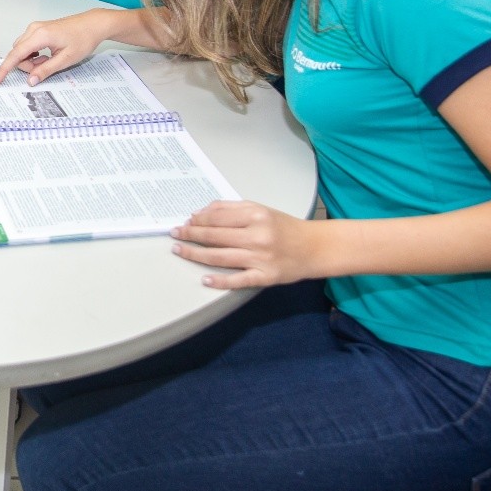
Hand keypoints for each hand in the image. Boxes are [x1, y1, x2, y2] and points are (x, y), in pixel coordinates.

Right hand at [0, 10, 111, 84]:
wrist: (93, 24)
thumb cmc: (83, 38)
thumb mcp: (66, 59)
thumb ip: (46, 70)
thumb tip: (30, 80)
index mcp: (40, 35)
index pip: (16, 54)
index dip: (5, 69)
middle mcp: (34, 29)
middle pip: (17, 52)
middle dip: (26, 65)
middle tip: (44, 70)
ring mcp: (36, 28)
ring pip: (22, 49)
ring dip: (30, 60)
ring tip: (49, 61)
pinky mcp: (39, 29)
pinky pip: (28, 45)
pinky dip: (33, 54)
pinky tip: (46, 56)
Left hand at [170, 200, 321, 289]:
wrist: (315, 248)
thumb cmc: (285, 228)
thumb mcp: (260, 209)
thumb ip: (230, 209)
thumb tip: (200, 213)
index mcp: (255, 216)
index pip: (216, 217)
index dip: (196, 220)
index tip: (185, 222)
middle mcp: (257, 236)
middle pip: (214, 236)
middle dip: (190, 235)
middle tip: (174, 235)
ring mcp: (261, 258)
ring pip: (220, 256)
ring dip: (195, 254)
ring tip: (179, 250)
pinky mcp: (265, 276)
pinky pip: (238, 280)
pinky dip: (220, 281)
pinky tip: (204, 279)